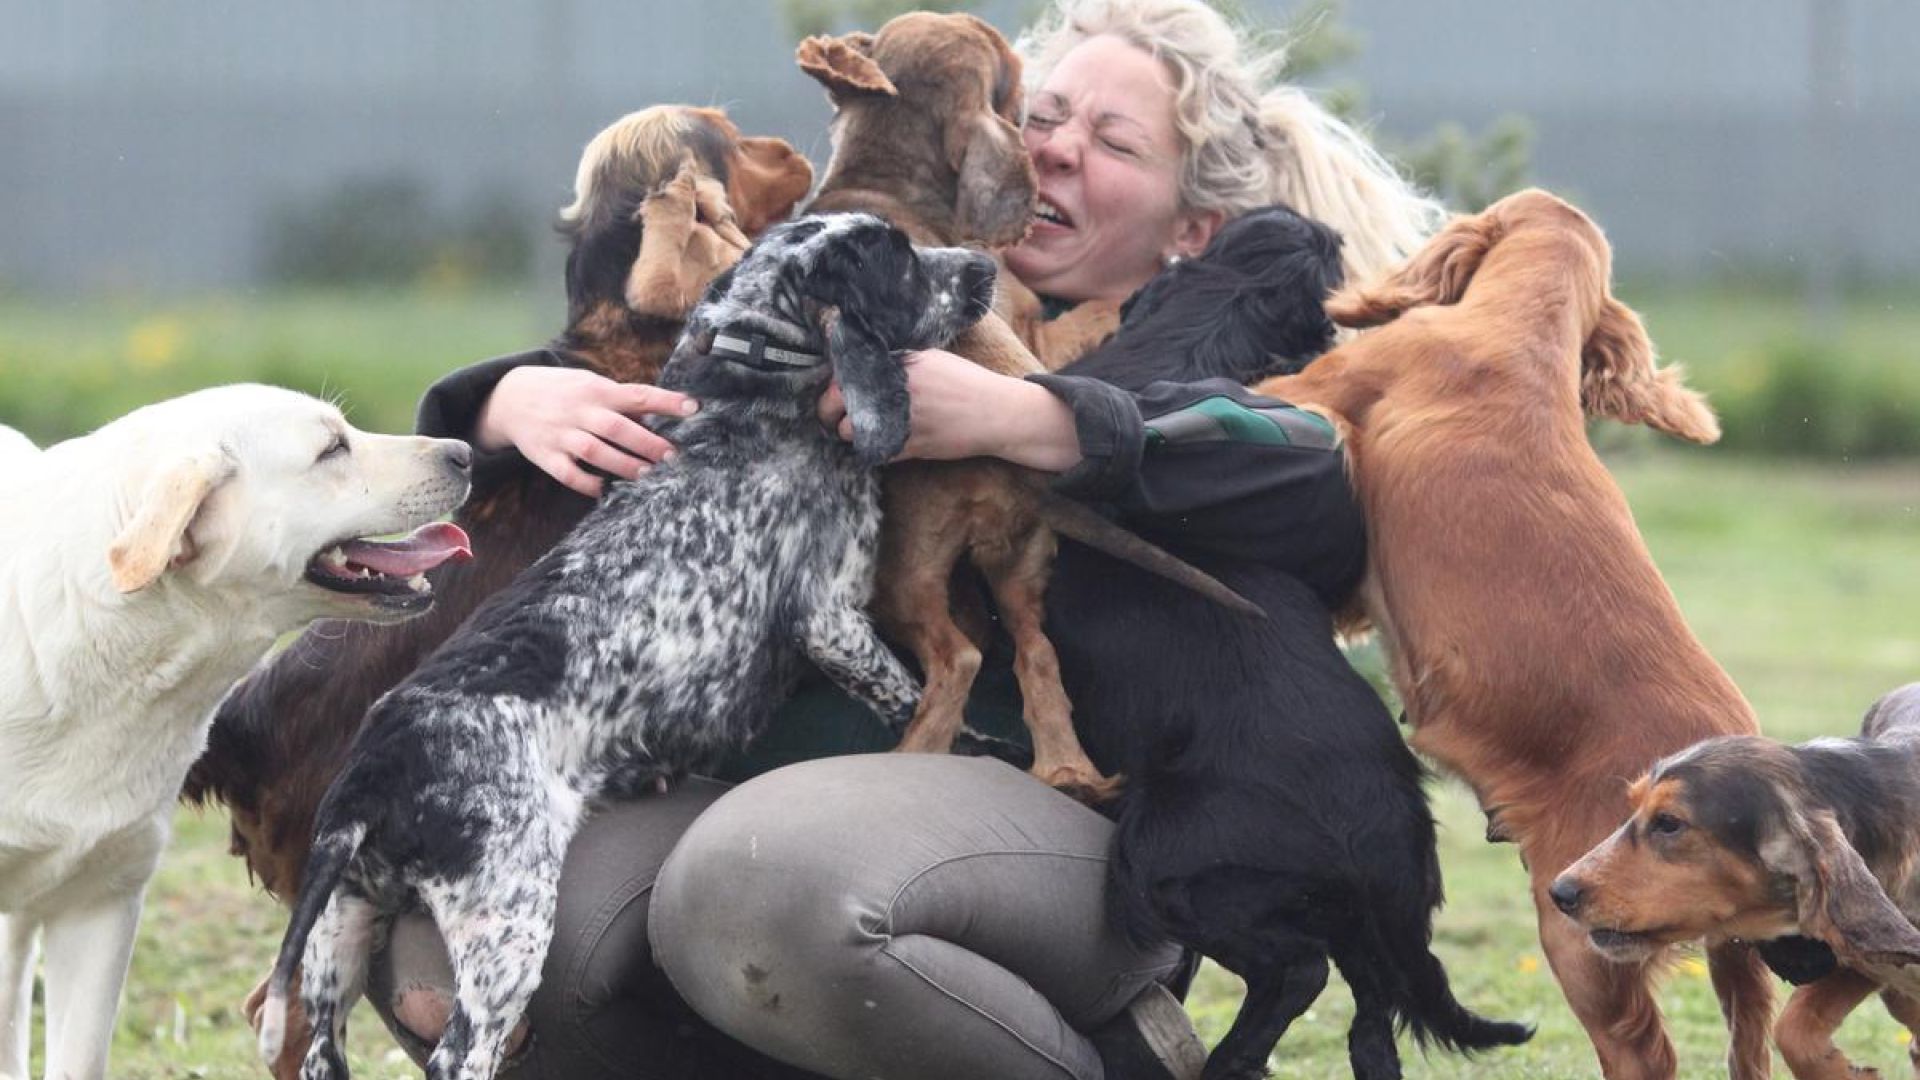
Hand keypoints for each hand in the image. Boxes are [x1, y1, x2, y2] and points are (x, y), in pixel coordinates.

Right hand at [476, 366, 698, 497]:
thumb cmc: (562, 391)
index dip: (666, 401)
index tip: (694, 407)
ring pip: (595, 452)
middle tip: (671, 455)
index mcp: (596, 390)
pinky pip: (567, 473)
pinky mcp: (545, 455)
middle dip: (647, 442)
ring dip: (623, 465)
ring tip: (646, 474)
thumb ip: (620, 399)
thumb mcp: (589, 384)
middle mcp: (579, 411)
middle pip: (617, 427)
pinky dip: (586, 483)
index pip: (637, 394)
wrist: (510, 397)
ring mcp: (561, 434)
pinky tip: (603, 489)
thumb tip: (657, 413)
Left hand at [817, 348, 1082, 471]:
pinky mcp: (906, 447)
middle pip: (835, 402)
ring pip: (848, 432)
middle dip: (829, 409)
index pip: (844, 371)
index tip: (838, 388)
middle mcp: (892, 390)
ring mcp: (898, 421)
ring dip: (849, 431)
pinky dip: (869, 448)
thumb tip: (863, 362)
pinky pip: (870, 451)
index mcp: (896, 364)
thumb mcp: (930, 358)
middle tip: (833, 412)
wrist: (994, 413)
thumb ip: (896, 359)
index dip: (835, 382)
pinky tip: (878, 440)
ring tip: (858, 427)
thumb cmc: (965, 382)